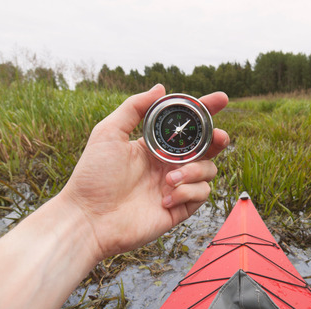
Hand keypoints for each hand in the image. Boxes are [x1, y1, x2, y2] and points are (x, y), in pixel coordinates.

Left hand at [58, 84, 229, 258]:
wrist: (89, 218)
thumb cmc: (93, 176)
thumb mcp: (109, 133)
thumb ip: (134, 107)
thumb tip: (160, 87)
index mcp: (154, 147)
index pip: (185, 126)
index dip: (205, 111)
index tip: (221, 99)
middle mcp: (167, 166)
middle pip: (206, 148)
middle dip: (218, 138)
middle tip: (219, 137)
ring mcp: (175, 187)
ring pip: (208, 171)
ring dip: (195, 171)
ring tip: (169, 180)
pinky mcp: (179, 209)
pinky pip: (201, 194)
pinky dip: (187, 192)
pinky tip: (164, 199)